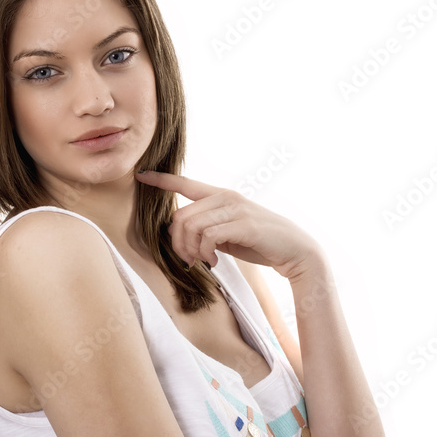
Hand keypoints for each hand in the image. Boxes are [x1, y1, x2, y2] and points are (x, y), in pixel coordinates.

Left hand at [135, 171, 322, 280]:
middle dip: (177, 242)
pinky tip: (212, 261)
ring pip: (191, 226)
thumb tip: (176, 231)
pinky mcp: (244, 224)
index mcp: (220, 196)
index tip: (141, 175)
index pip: (185, 183)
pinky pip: (208, 236)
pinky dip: (204, 252)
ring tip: (202, 260)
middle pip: (181, 216)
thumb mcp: (226, 234)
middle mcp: (226, 197)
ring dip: (190, 249)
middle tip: (188, 259)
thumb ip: (204, 228)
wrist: (295, 251)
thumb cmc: (258, 243)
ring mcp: (235, 209)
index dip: (162, 179)